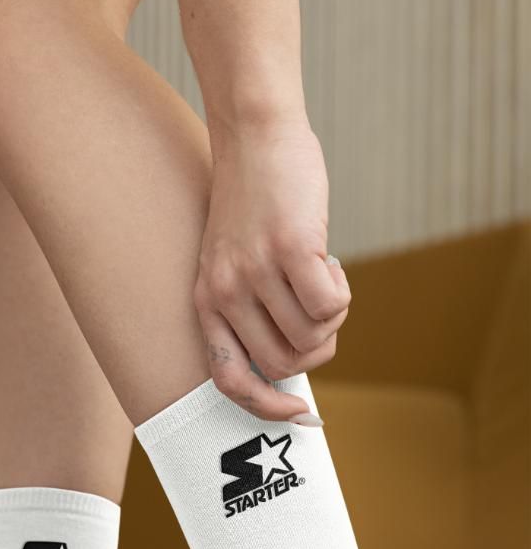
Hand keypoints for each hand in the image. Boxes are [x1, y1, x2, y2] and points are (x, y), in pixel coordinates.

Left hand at [194, 120, 349, 420]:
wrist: (255, 136)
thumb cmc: (254, 204)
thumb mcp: (234, 264)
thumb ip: (252, 311)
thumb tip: (297, 363)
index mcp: (206, 304)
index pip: (230, 382)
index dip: (266, 407)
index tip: (301, 412)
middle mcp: (225, 294)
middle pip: (285, 363)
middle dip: (316, 346)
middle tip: (321, 309)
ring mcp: (255, 274)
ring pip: (312, 336)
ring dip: (331, 315)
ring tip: (321, 277)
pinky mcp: (289, 250)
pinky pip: (330, 306)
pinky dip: (341, 293)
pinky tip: (331, 264)